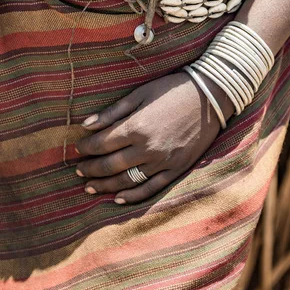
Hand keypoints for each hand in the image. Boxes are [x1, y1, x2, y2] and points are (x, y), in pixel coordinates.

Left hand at [75, 72, 233, 204]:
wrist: (210, 97)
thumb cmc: (172, 90)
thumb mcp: (140, 94)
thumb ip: (112, 112)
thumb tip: (86, 125)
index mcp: (136, 127)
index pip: (102, 144)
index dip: (86, 148)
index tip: (78, 148)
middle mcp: (148, 148)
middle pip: (110, 165)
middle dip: (91, 169)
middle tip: (78, 171)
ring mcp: (163, 162)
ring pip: (127, 181)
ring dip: (105, 186)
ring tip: (90, 188)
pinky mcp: (176, 169)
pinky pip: (151, 188)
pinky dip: (133, 196)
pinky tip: (118, 199)